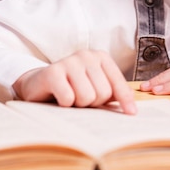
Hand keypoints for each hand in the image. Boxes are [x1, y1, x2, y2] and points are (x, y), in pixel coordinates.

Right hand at [13, 50, 136, 114]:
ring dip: (77, 104)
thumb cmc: (71, 87)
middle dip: (93, 103)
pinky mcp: (52, 71)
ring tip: (70, 97)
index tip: (131, 113)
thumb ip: (112, 93)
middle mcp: (86, 55)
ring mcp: (69, 61)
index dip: (125, 100)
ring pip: (86, 97)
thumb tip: (132, 109)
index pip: (118, 82)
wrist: (37, 83)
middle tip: (81, 99)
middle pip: (103, 93)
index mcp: (100, 57)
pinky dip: (64, 104)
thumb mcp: (94, 87)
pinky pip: (68, 98)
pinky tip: (58, 97)